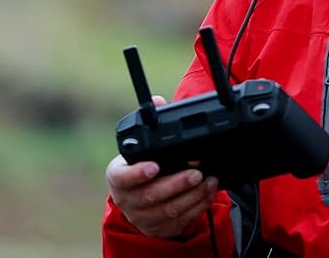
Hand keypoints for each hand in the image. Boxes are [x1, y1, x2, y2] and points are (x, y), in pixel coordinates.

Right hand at [106, 95, 218, 238]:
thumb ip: (152, 124)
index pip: (122, 177)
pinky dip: (196, 207)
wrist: (140, 197)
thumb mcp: (143, 147)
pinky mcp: (158, 228)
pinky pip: (179, 221)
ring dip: (191, 196)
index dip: (137, 173)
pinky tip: (208, 193)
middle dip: (176, 184)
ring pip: (167, 211)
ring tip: (209, 181)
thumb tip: (157, 100)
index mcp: (119, 176)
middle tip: (196, 173)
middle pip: (150, 196)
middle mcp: (127, 199)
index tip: (155, 166)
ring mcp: (141, 217)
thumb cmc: (143, 165)